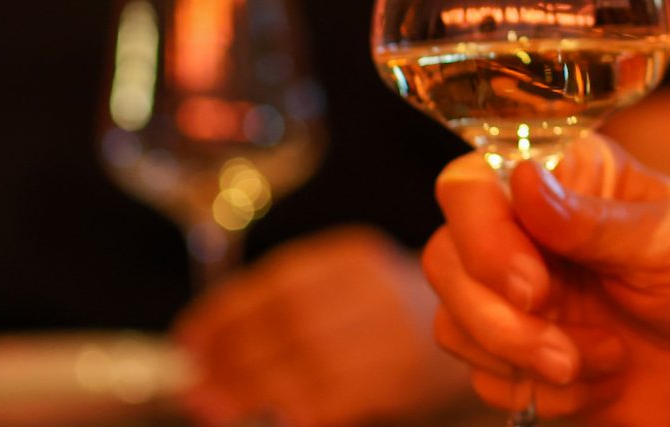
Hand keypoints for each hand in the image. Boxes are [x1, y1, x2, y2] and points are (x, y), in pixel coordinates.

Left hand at [174, 225, 471, 426]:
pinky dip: (292, 410)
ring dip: (248, 389)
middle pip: (290, 321)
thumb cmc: (389, 313)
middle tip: (195, 384)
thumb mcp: (343, 286)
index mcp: (353, 258)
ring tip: (214, 406)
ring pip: (306, 362)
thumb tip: (201, 340)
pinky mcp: (402, 379)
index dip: (225, 313)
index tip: (189, 339)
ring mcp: (393, 333)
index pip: (279, 282)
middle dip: (231, 356)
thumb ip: (285, 304)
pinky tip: (269, 415)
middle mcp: (375, 288)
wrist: (480, 323)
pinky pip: (333, 398)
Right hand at [423, 133, 669, 425]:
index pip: (473, 186)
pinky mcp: (520, 354)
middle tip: (564, 348)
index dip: (483, 236)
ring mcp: (520, 293)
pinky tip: (599, 381)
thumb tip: (522, 179)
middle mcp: (530, 229)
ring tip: (602, 359)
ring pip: (454, 322)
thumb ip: (595, 221)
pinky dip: (537, 390)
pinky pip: (484, 377)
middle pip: (445, 258)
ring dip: (522, 357)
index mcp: (569, 177)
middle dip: (497, 315)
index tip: (533, 285)